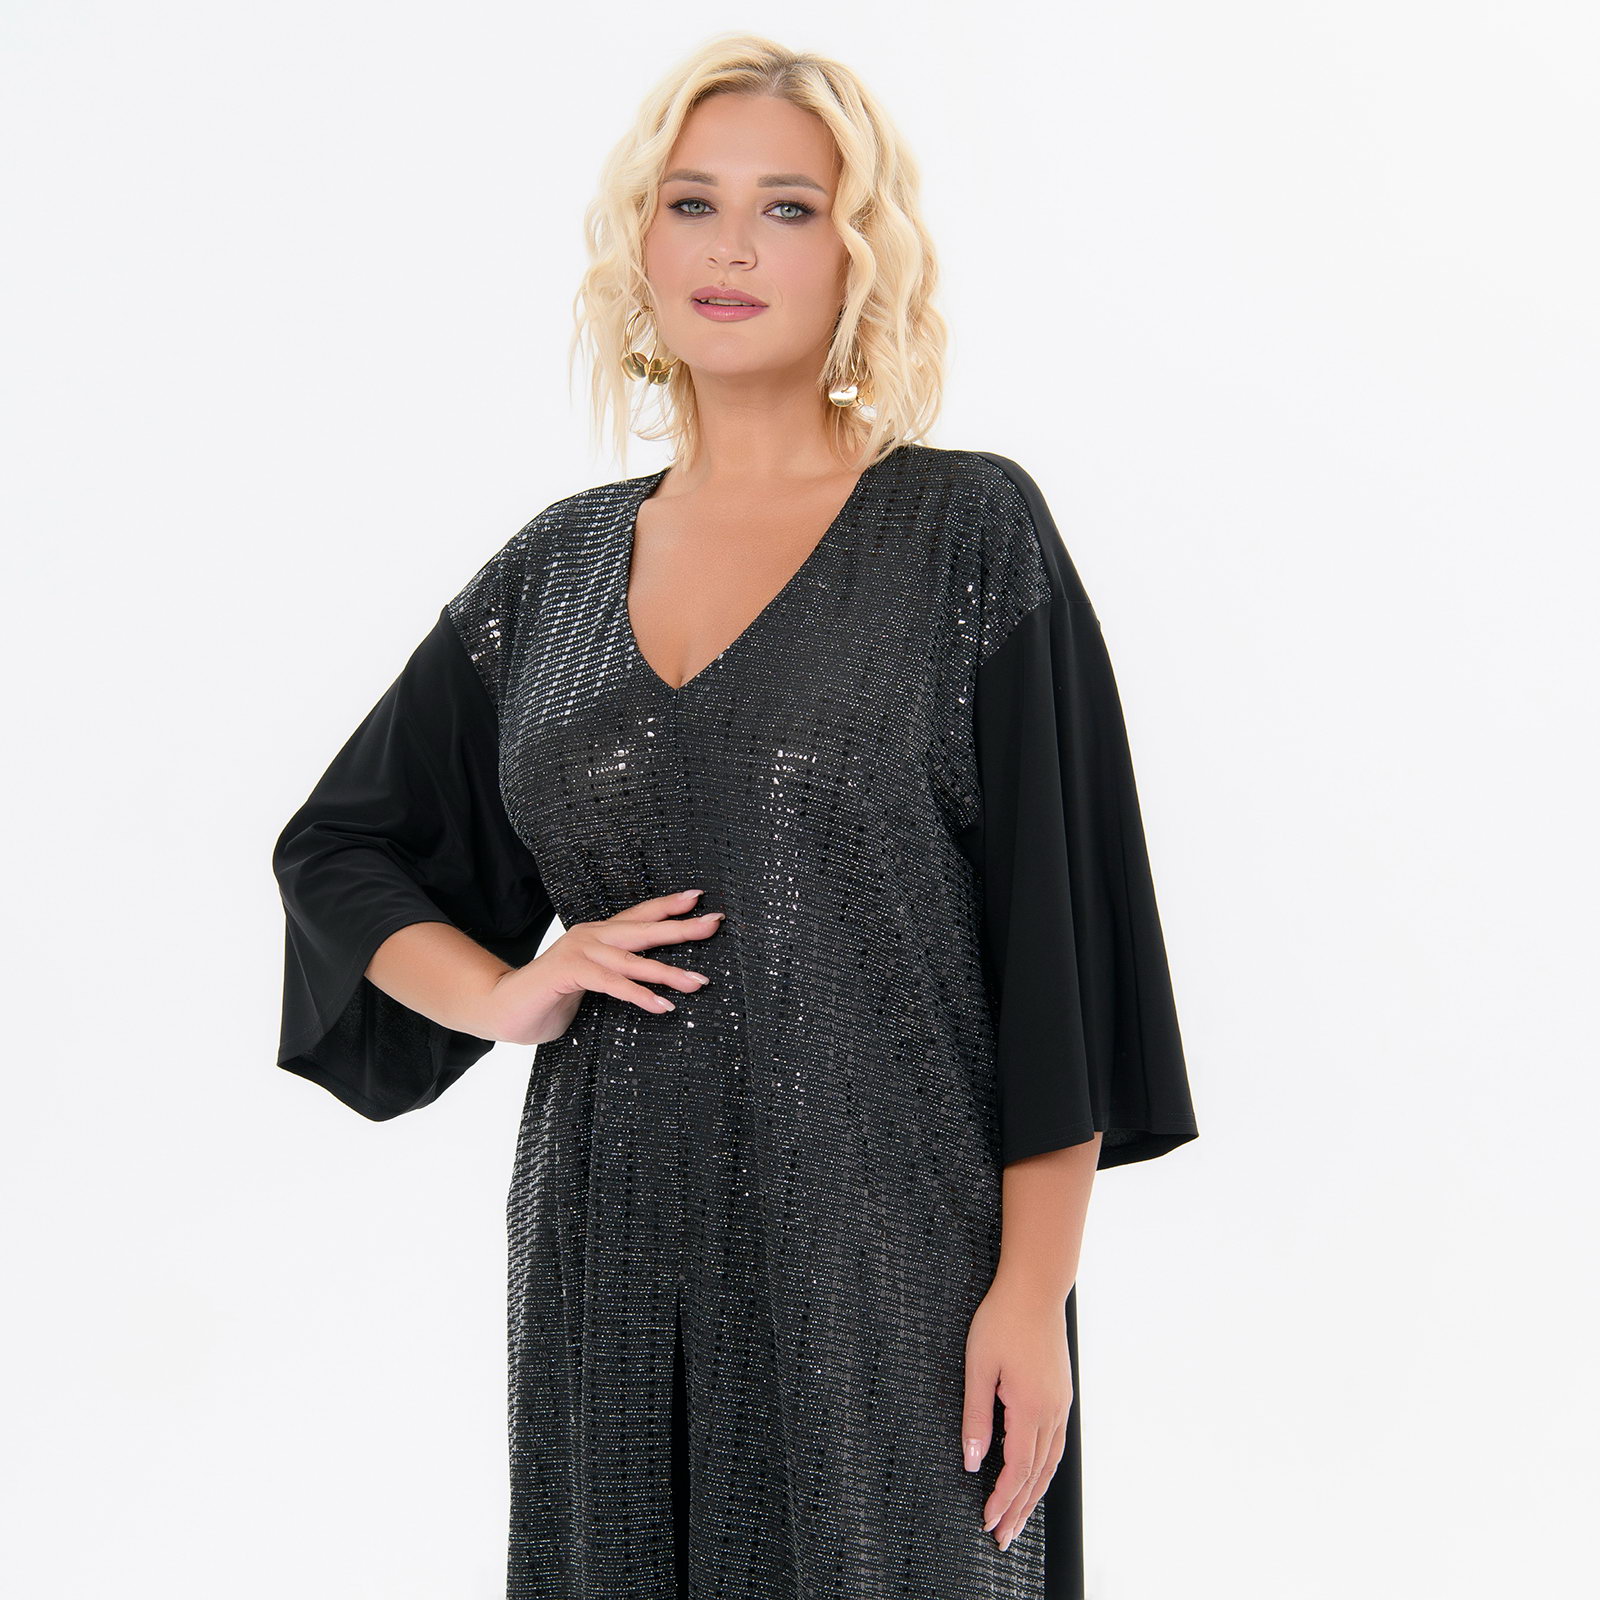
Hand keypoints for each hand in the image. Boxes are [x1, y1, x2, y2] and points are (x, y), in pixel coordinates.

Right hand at [480, 888, 723, 1045]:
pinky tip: (662, 1005)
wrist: (503, 1009)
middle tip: (714, 923)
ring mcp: (580, 950)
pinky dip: (639, 994)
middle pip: (644, 928)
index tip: (700, 898)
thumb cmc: (549, 999)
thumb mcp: (592, 983)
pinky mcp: (569, 971)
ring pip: (633, 959)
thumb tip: (657, 985)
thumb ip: (617, 977)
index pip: (639, 916)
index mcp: (598, 936)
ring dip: (669, 972)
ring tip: (698, 982)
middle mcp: (591, 936)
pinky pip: (612, 983)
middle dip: (682, 927)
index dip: (669, 906)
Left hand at [961, 1277, 1072, 1552]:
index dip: (1002, 1499)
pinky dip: (1044, 1469)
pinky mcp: (1061, 1394)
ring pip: (1050, 1463)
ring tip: (1018, 1520)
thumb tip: (973, 1461)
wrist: (1035, 1288)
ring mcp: (1060, 1403)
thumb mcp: (978, 1366)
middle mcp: (1052, 1411)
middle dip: (1019, 1509)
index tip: (987, 1521)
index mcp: (1030, 1407)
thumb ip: (975, 1417)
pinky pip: (1055, 1444)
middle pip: (1037, 1475)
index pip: (1017, 1469)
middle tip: (1003, 1539)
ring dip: (1033, 1495)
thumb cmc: (1002, 1320)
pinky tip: (1034, 1477)